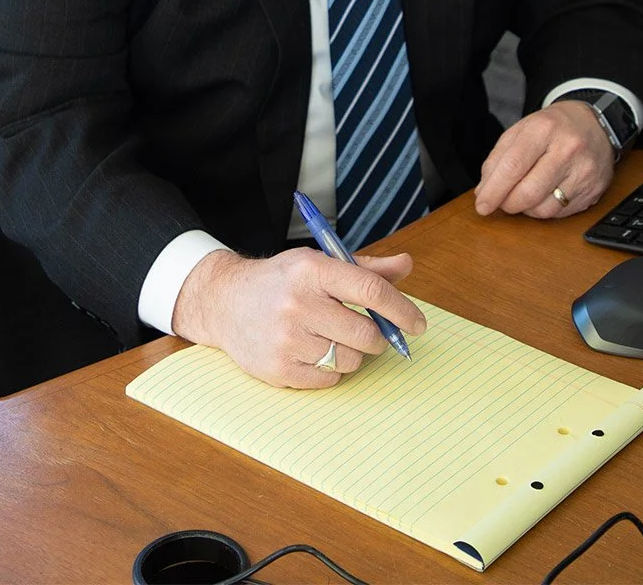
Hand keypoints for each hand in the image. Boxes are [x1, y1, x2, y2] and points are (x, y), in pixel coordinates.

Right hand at [171, 247, 426, 388]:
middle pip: (365, 333)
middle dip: (378, 338)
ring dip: (352, 354)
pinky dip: (330, 371)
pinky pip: (328, 380)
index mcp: (312, 270)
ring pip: (349, 360)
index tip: (418, 324)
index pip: (371, 291)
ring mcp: (286, 339)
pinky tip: (312, 352)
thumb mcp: (319, 263)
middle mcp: (297, 303)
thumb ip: (365, 268)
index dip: (402, 310)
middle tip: (372, 335)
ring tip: (333, 339)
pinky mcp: (277, 369)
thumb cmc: (281, 281)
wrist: (225, 302)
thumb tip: (406, 265)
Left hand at [474, 101, 615, 218]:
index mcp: (544, 129)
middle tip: (502, 201)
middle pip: (528, 192)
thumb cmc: (553, 128)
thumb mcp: (521, 131)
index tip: (482, 204)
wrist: (595, 124)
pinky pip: (560, 213)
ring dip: (526, 209)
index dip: (494, 190)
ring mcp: (584, 171)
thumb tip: (484, 191)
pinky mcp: (593, 190)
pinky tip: (544, 195)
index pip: (513, 166)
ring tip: (525, 194)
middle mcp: (567, 149)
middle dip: (508, 203)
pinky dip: (545, 209)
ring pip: (544, 209)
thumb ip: (498, 159)